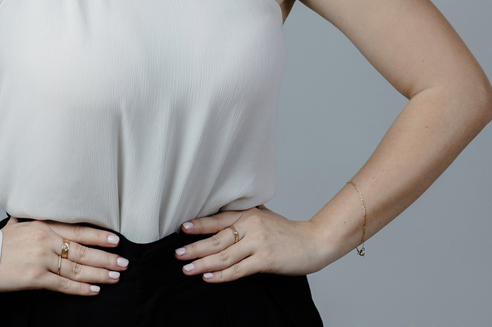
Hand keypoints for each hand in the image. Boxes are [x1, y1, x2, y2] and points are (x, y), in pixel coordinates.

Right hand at [0, 217, 128, 295]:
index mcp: (44, 225)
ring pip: (78, 268)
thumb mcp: (15, 224)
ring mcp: (42, 259)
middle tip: (123, 263)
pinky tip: (94, 290)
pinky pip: (64, 284)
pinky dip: (81, 288)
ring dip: (100, 274)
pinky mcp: (36, 277)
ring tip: (115, 277)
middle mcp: (46, 240)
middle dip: (106, 258)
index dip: (99, 235)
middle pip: (83, 250)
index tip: (116, 240)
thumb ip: (27, 220)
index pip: (79, 229)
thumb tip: (26, 214)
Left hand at [173, 205, 330, 281]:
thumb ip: (246, 217)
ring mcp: (258, 242)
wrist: (315, 241)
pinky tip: (209, 278)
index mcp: (249, 214)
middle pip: (217, 238)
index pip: (219, 219)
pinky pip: (239, 269)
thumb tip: (224, 218)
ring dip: (203, 263)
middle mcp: (251, 225)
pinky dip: (222, 275)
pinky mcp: (266, 259)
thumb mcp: (265, 218)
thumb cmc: (288, 232)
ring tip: (187, 269)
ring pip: (224, 254)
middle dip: (195, 247)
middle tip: (177, 254)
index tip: (182, 228)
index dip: (200, 224)